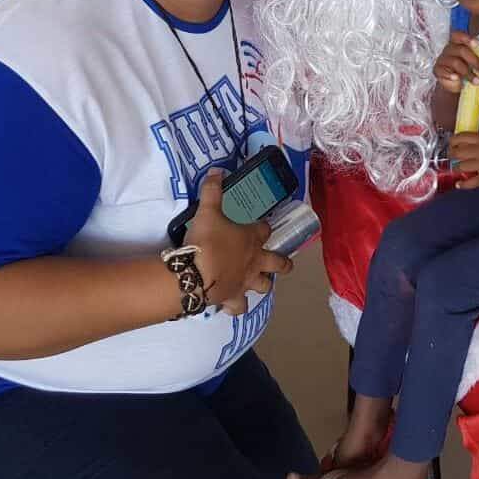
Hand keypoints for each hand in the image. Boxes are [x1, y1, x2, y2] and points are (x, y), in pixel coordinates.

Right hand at [187, 170, 292, 314]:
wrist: (194, 274)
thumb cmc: (206, 240)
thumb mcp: (208, 211)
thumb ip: (213, 191)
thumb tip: (217, 171)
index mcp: (252, 239)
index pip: (264, 230)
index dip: (263, 227)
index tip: (261, 224)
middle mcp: (254, 262)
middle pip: (277, 263)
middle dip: (282, 263)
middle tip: (284, 263)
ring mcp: (245, 283)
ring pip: (263, 287)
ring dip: (263, 284)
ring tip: (259, 283)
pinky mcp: (231, 299)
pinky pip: (238, 307)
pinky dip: (237, 306)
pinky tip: (232, 305)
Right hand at [434, 30, 478, 93]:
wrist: (457, 83)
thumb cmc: (468, 67)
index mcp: (458, 42)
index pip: (458, 35)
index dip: (466, 38)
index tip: (476, 44)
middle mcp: (449, 48)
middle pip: (461, 50)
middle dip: (474, 60)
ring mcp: (442, 58)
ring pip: (455, 62)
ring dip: (468, 73)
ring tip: (477, 81)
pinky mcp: (437, 69)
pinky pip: (443, 71)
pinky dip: (451, 75)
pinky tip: (457, 79)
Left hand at [449, 133, 478, 188]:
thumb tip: (465, 145)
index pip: (460, 137)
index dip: (452, 142)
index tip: (451, 145)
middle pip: (458, 153)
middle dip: (451, 156)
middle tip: (452, 158)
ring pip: (462, 167)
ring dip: (457, 169)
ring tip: (457, 169)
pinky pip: (473, 182)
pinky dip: (464, 184)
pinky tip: (459, 184)